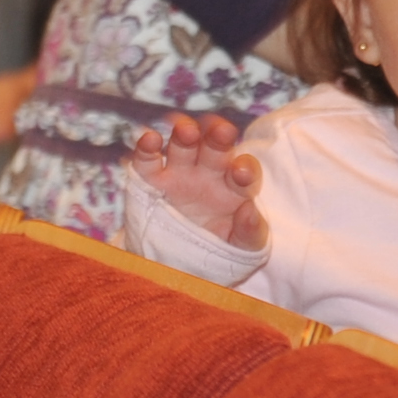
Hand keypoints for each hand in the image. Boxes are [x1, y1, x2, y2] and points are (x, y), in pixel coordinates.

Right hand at [126, 116, 266, 248]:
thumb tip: (250, 211)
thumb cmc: (218, 250)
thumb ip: (250, 232)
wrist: (180, 266)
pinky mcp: (151, 180)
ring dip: (185, 133)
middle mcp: (207, 172)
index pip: (243, 170)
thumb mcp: (241, 247)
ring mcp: (178, 173)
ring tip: (186, 131)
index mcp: (233, 186)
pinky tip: (150, 139)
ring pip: (182, 145)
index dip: (244, 169)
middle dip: (218, 137)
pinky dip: (147, 147)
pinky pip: (147, 159)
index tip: (241, 173)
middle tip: (223, 131)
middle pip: (215, 146)